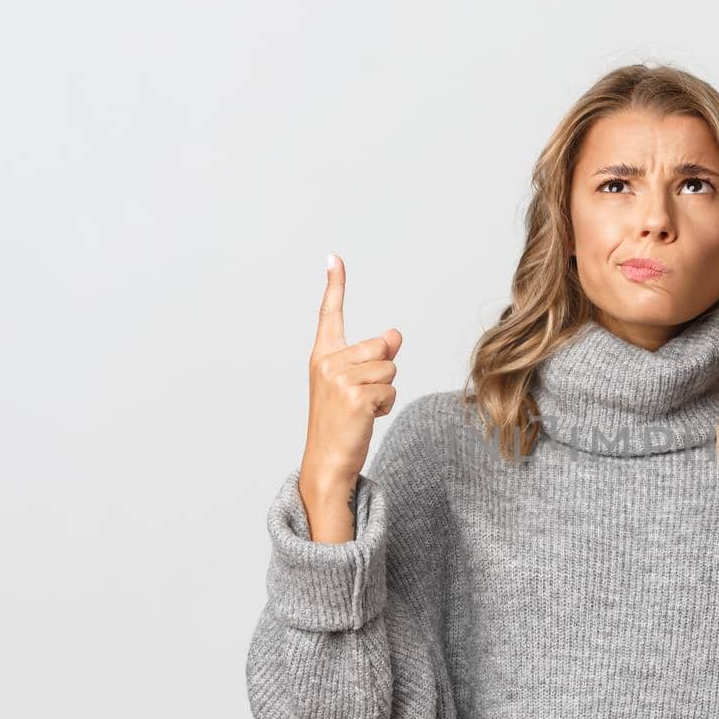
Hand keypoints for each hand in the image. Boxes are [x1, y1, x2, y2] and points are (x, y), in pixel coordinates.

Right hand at [301, 253, 401, 494]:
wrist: (326, 461)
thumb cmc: (342, 422)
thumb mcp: (355, 384)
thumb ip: (374, 356)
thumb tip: (395, 334)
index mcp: (323, 355)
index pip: (330, 314)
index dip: (335, 285)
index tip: (335, 258)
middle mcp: (327, 362)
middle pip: (381, 347)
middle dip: (383, 371)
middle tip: (362, 396)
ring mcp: (339, 379)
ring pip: (390, 369)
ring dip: (385, 391)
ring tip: (363, 408)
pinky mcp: (355, 397)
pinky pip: (391, 390)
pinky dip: (386, 407)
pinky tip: (366, 418)